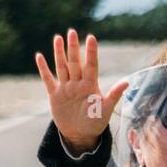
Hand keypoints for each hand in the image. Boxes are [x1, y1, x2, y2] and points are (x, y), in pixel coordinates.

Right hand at [34, 28, 128, 150]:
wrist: (80, 135)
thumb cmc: (95, 122)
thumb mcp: (106, 110)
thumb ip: (114, 95)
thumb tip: (128, 82)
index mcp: (90, 86)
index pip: (91, 66)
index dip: (91, 52)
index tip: (91, 37)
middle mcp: (77, 83)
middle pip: (74, 63)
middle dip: (73, 48)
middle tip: (72, 32)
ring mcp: (65, 88)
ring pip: (62, 67)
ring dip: (59, 53)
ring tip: (58, 38)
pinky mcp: (55, 95)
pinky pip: (48, 79)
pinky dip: (43, 69)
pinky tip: (39, 56)